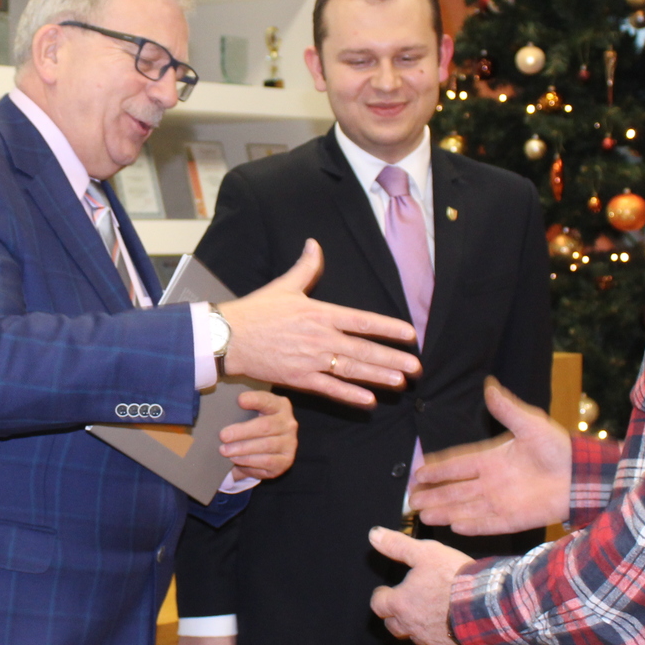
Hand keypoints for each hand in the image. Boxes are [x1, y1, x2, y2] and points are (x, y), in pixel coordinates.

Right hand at [218, 240, 420, 406]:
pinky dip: (349, 395)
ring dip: (378, 376)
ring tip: (400, 382)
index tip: (410, 335)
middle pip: (363, 350)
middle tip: (416, 368)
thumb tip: (314, 243)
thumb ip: (306, 267)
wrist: (229, 337)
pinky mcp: (298, 378)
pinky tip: (369, 400)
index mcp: (320, 313)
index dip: (388, 328)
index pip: (362, 321)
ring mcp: (310, 360)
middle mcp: (320, 337)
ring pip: (351, 370)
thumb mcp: (284, 286)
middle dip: (392, 359)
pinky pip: (329, 389)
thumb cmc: (256, 311)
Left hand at [220, 390, 295, 479]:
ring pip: (265, 445)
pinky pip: (266, 461)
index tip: (240, 400)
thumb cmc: (253, 427)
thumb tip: (219, 407)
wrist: (265, 452)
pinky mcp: (285, 461)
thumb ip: (241, 409)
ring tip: (225, 450)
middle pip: (265, 426)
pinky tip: (235, 459)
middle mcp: (288, 423)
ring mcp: (290, 443)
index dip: (254, 400)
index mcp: (280, 405)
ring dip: (242, 449)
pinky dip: (249, 461)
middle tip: (223, 436)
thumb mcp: (250, 414)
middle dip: (242, 431)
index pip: (268, 400)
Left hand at [366, 527, 471, 644]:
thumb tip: (374, 535)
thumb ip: (398, 545)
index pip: (378, 605)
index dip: (381, 597)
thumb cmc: (454, 578)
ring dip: (417, 628)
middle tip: (403, 605)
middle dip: (395, 616)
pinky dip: (441, 637)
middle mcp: (412, 626)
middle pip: (393, 627)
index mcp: (401, 604)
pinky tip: (450, 627)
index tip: (386, 590)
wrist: (488, 605)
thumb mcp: (425, 552)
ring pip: (416, 638)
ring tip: (426, 615)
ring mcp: (432, 640)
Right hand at [410, 378, 571, 534]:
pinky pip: (489, 523)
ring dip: (446, 511)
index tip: (418, 473)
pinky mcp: (515, 518)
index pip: (458, 464)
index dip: (438, 468)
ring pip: (466, 508)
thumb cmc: (559, 447)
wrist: (584, 475)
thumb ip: (507, 408)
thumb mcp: (530, 423)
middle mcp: (493, 481)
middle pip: (455, 490)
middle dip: (433, 495)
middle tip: (411, 500)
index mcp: (493, 458)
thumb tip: (489, 384)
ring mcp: (502, 501)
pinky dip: (472, 525)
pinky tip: (454, 527)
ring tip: (423, 516)